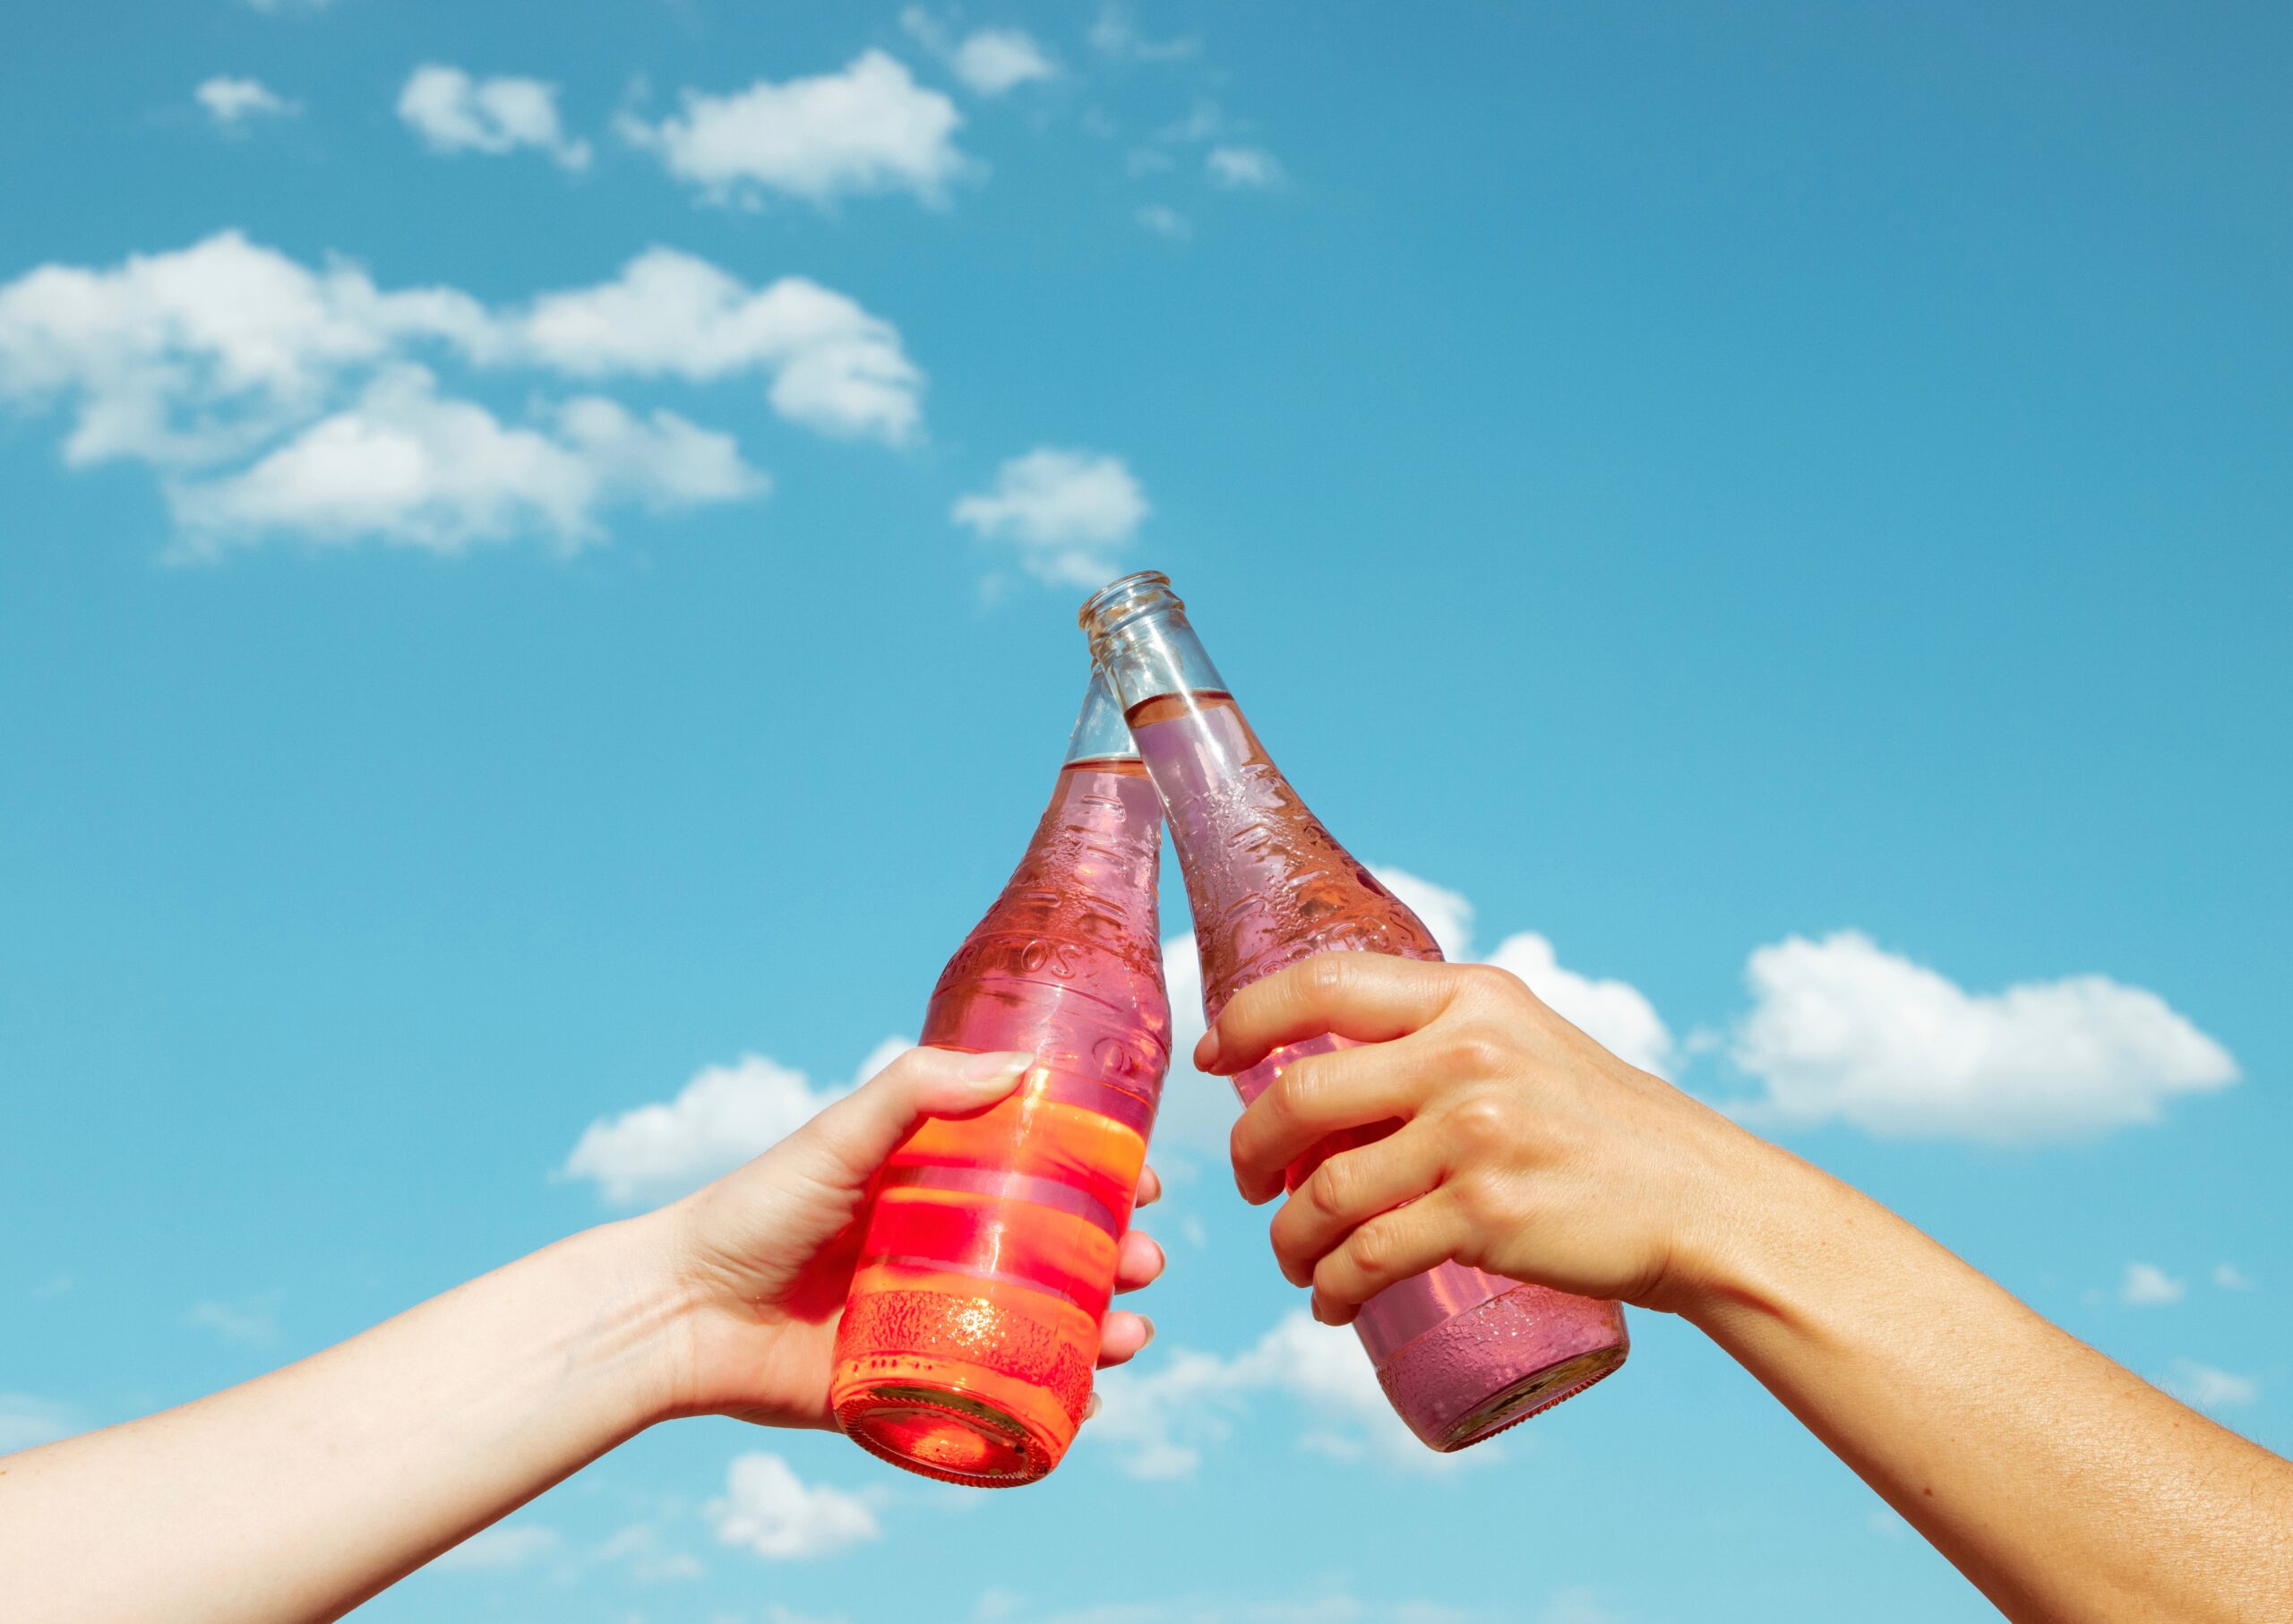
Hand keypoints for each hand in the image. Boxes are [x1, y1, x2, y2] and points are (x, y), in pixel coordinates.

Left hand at [644, 1046, 1165, 1427]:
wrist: (681, 1312)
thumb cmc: (756, 1210)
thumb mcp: (841, 1136)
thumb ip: (919, 1091)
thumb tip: (1022, 1065)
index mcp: (938, 1189)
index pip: (1043, 1179)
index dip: (1102, 1183)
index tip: (1146, 1185)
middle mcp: (946, 1255)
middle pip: (1059, 1259)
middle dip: (1118, 1263)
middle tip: (1144, 1263)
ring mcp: (935, 1325)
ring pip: (1043, 1330)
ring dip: (1101, 1333)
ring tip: (1128, 1335)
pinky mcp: (913, 1390)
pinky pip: (998, 1400)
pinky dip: (1053, 1405)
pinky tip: (1087, 1401)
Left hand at [1198, 953, 1783, 1323]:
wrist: (1704, 1201)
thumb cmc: (1606, 1125)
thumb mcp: (1525, 1040)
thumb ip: (1440, 1036)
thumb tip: (1331, 1065)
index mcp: (1469, 996)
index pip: (1322, 982)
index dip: (1248, 1017)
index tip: (1213, 1058)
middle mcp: (1466, 1053)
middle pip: (1299, 1094)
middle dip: (1251, 1149)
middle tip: (1251, 1183)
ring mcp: (1475, 1134)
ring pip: (1324, 1190)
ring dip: (1288, 1237)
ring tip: (1294, 1259)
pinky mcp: (1487, 1216)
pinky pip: (1368, 1256)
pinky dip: (1331, 1286)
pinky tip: (1328, 1300)